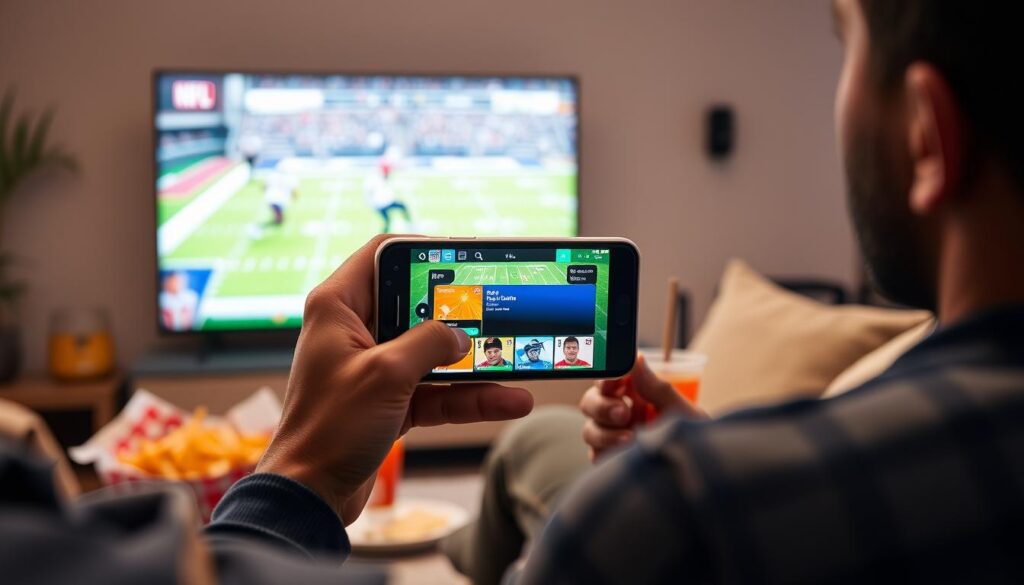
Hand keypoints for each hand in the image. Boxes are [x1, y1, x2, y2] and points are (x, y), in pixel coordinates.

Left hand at [256, 235, 533, 523]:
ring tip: (517, 362)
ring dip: (474, 362)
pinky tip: (507, 400)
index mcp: (339, 307)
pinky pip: (436, 389)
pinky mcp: (389, 401)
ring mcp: (375, 367)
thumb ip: (430, 343)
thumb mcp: (387, 373)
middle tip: (499, 307)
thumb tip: (462, 335)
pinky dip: (468, 396)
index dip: (425, 250)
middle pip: (417, 305)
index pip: (383, 253)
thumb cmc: (330, 427)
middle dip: (460, 311)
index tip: (466, 256)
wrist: (311, 495)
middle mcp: (355, 331)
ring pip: (433, 353)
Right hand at [579, 354, 707, 460]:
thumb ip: (657, 387)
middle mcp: (621, 412)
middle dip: (602, 405)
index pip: (610, 378)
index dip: (606, 377)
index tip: (614, 382)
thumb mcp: (682, 411)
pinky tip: (626, 453)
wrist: (701, 474)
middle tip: (624, 413)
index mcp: (636, 393)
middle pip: (590, 401)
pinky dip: (607, 452)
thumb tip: (637, 359)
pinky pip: (595, 454)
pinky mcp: (612, 459)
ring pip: (590, 429)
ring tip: (632, 438)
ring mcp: (615, 437)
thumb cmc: (696, 438)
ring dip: (605, 432)